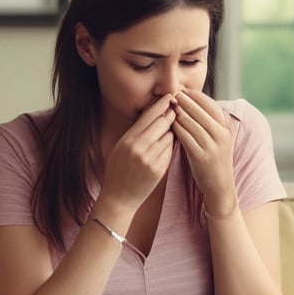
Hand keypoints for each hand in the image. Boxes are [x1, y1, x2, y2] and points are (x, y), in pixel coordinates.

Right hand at [98, 94, 176, 213]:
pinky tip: (165, 147)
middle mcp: (139, 148)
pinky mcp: (160, 169)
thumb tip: (153, 114)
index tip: (170, 96)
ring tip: (167, 132)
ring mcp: (151, 159)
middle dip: (170, 115)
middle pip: (162, 123)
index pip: (148, 116)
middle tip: (176, 109)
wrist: (119, 198)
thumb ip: (135, 132)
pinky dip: (170, 146)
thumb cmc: (118, 170)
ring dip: (171, 132)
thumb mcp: (120, 147)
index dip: (161, 104)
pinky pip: (170, 151)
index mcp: (128, 140)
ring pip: (169, 136)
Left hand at [172, 90, 236, 215]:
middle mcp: (221, 135)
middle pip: (200, 111)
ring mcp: (212, 146)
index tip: (183, 90)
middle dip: (185, 101)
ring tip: (168, 105)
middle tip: (172, 93)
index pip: (211, 105)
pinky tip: (168, 123)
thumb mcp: (217, 140)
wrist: (220, 188)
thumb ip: (208, 124)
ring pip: (192, 122)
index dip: (196, 96)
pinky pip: (186, 137)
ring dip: (179, 112)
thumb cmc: (214, 162)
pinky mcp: (202, 157)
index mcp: (225, 129)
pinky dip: (177, 128)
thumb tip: (193, 105)